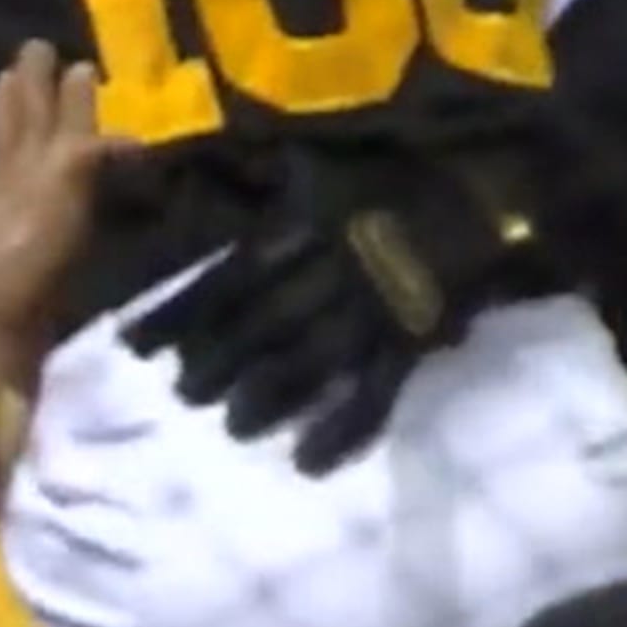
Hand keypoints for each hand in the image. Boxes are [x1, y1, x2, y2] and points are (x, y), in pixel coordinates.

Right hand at [0, 41, 131, 382]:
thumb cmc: (18, 276)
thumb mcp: (58, 210)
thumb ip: (80, 168)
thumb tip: (128, 138)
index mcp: (54, 193)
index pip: (66, 135)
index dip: (73, 102)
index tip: (77, 62)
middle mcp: (29, 206)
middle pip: (36, 140)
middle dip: (37, 96)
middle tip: (37, 47)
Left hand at [121, 141, 543, 474]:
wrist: (492, 177)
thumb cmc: (398, 164)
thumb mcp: (320, 164)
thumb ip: (267, 186)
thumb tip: (183, 195)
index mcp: (300, 222)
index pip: (224, 273)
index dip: (177, 311)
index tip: (134, 342)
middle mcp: (325, 267)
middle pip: (258, 322)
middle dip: (215, 360)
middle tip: (179, 394)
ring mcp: (371, 307)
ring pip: (307, 360)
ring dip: (265, 397)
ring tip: (232, 426)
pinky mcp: (412, 339)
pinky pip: (374, 393)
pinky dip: (341, 430)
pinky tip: (309, 463)